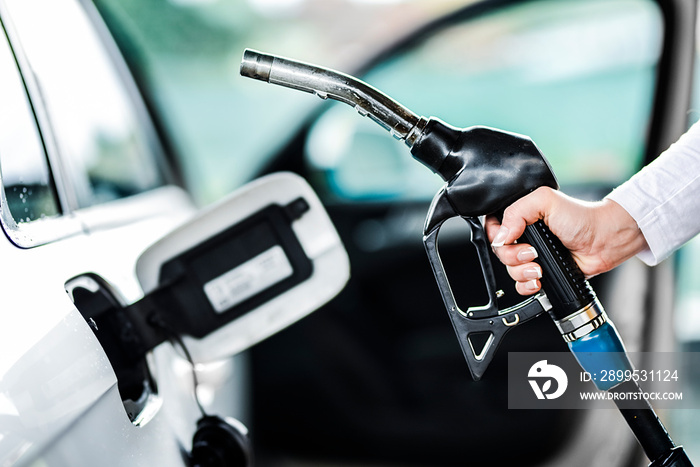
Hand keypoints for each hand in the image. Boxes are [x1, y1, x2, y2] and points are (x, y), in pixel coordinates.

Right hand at [484, 187, 647, 294]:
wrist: (605, 241)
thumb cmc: (582, 217)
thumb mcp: (545, 201)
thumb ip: (517, 211)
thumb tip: (501, 236)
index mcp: (520, 216)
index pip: (493, 227)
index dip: (496, 236)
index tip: (510, 239)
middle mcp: (523, 236)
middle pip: (499, 252)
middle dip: (513, 256)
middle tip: (531, 253)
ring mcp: (531, 256)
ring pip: (509, 270)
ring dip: (522, 272)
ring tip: (539, 267)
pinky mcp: (541, 272)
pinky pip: (521, 285)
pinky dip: (526, 286)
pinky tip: (538, 280)